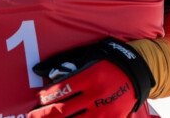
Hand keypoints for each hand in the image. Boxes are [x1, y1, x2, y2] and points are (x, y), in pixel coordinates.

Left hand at [28, 38, 154, 117]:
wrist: (136, 73)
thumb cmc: (108, 63)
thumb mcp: (88, 58)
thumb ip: (66, 65)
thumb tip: (40, 70)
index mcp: (89, 77)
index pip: (61, 90)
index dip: (46, 97)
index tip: (38, 99)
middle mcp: (96, 95)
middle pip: (63, 111)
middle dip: (43, 115)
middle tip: (32, 116)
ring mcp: (104, 111)